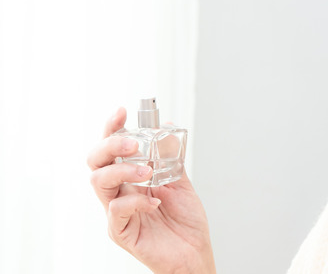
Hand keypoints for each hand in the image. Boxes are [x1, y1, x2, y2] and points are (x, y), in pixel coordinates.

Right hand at [87, 108, 215, 273]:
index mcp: (130, 178)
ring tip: (147, 172)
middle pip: (95, 162)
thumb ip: (171, 158)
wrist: (194, 252)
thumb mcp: (181, 182)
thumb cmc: (185, 222)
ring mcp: (116, 212)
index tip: (122, 112)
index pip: (111, 149)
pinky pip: (116, 211)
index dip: (112, 128)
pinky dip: (135, 200)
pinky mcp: (120, 231)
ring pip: (99, 182)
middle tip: (133, 144)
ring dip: (123, 170)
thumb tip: (167, 128)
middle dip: (110, 146)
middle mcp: (118, 192)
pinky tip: (155, 201)